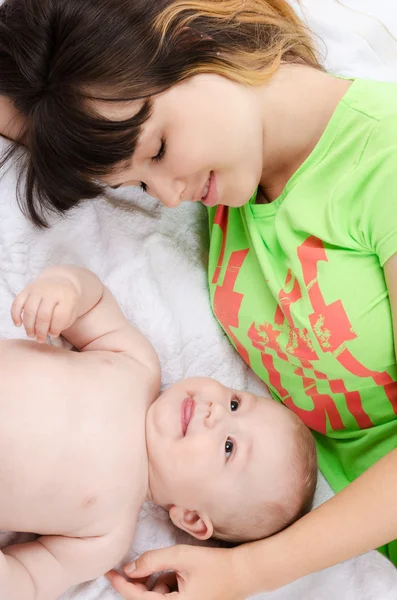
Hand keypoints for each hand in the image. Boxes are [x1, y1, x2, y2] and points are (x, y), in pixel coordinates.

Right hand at [11, 274, 80, 342]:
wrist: (60, 280)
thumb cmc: (67, 301)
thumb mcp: (73, 310)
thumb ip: (64, 322)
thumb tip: (50, 333)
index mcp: (67, 297)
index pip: (60, 316)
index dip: (56, 329)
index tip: (54, 334)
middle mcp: (51, 291)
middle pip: (43, 315)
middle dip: (41, 331)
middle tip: (40, 339)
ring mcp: (38, 289)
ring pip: (29, 310)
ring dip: (28, 326)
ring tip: (31, 335)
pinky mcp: (26, 289)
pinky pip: (17, 303)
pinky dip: (15, 315)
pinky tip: (18, 324)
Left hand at [106, 544, 248, 599]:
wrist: (243, 573)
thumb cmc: (215, 565)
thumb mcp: (181, 557)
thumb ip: (153, 561)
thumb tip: (130, 568)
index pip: (139, 599)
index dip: (122, 585)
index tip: (109, 572)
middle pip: (146, 599)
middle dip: (141, 581)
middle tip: (138, 563)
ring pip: (156, 598)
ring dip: (156, 582)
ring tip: (173, 566)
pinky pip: (167, 598)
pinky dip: (166, 584)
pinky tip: (178, 573)